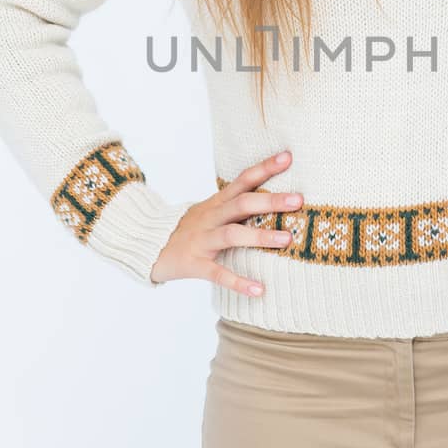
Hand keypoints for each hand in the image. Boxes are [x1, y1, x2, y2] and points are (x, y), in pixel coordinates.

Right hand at [149, 150, 302, 295]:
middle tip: (298, 200)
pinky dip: (239, 281)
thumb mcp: (211, 211)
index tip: (288, 157)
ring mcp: (202, 240)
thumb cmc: (189, 229)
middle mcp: (211, 217)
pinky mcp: (195, 264)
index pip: (243, 180)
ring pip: (232, 235)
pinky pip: (218, 273)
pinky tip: (259, 290)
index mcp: (217, 203)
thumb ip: (237, 205)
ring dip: (260, 236)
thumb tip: (276, 199)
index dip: (265, 167)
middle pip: (242, 204)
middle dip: (270, 201)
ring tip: (287, 239)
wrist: (148, 246)